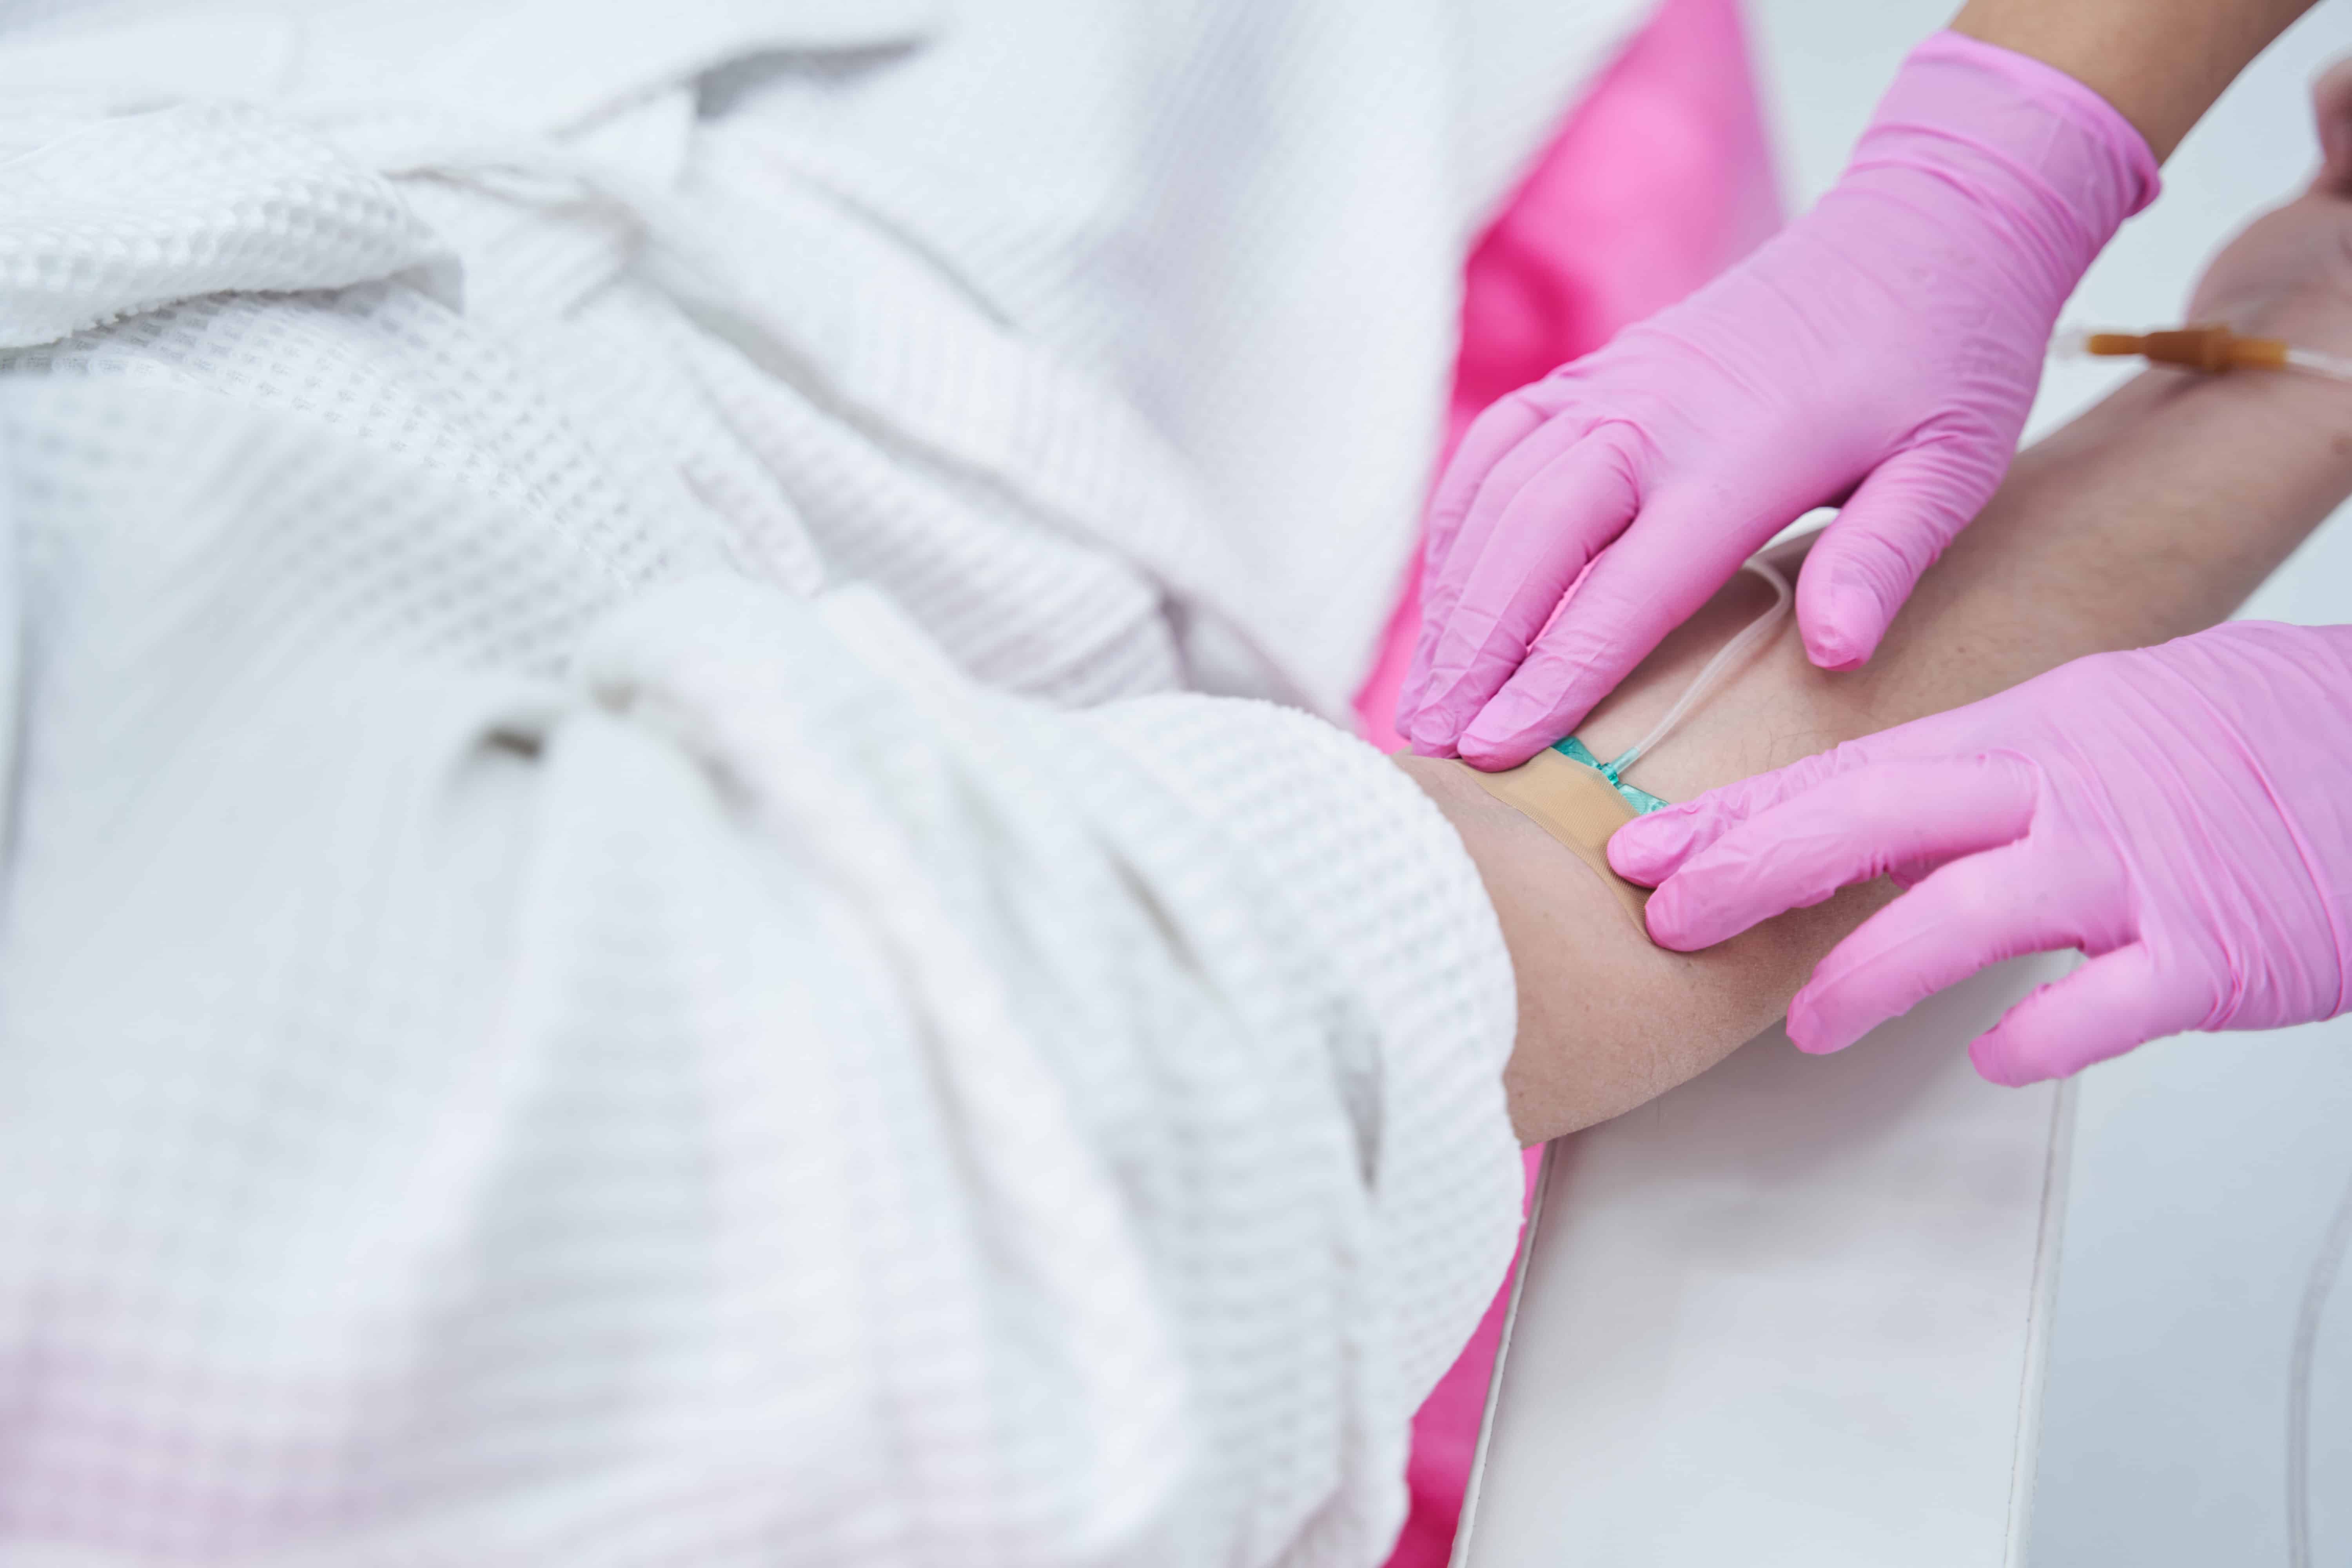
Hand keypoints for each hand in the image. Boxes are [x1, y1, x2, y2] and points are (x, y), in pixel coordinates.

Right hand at [1398, 31, 2155, 768]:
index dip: (1551, 679)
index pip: (1619, 591)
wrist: (1928, 221)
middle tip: (1428, 742)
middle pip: (1527, 547)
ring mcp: (1613, 383)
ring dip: (1450, 599)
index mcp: (1737, 453)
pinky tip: (1445, 590)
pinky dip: (1457, 521)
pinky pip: (1499, 447)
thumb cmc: (1949, 355)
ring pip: (1495, 497)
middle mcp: (1651, 413)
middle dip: (1470, 652)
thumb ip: (1885, 557)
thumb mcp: (1952, 464)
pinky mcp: (1599, 370)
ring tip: (1422, 692)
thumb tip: (1834, 655)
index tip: (1496, 749)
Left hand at [1607, 624, 2351, 1085]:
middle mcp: (2067, 788)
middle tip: (1668, 917)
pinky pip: (2113, 999)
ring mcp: (2141, 867)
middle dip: (1762, 864)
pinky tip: (1991, 1055)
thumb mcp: (2085, 728)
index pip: (1854, 771)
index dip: (1742, 813)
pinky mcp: (2216, 945)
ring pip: (1978, 908)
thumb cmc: (2230, 743)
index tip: (1643, 848)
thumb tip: (1846, 820)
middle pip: (1885, 814)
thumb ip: (1969, 779)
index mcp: (2027, 734)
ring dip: (1873, 968)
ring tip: (1805, 1025)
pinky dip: (2045, 1031)